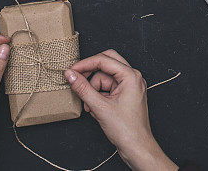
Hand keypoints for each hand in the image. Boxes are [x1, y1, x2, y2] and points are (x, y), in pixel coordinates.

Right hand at [65, 50, 176, 170]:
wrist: (137, 147)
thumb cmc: (126, 129)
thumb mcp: (99, 107)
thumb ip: (83, 88)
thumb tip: (70, 75)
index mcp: (131, 76)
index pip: (103, 60)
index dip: (85, 64)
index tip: (71, 71)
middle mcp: (132, 77)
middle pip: (106, 63)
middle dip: (90, 73)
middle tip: (77, 80)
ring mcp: (130, 86)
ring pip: (105, 77)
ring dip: (94, 90)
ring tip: (89, 106)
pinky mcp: (126, 94)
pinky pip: (108, 87)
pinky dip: (99, 96)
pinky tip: (95, 109)